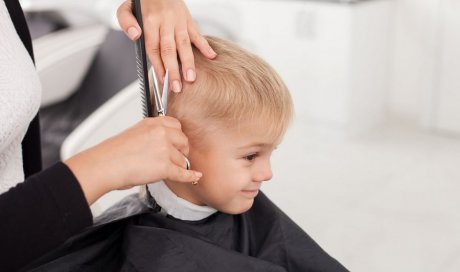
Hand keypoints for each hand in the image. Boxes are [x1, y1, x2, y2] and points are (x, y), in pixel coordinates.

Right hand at [64, 117, 201, 204]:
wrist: (104, 166)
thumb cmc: (113, 153)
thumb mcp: (135, 133)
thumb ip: (152, 134)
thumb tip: (165, 143)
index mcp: (153, 123)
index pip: (177, 126)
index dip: (177, 138)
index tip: (176, 144)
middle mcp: (161, 133)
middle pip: (184, 141)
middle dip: (180, 151)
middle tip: (171, 158)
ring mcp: (164, 149)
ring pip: (182, 160)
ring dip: (175, 166)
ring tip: (157, 169)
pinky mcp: (164, 167)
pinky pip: (183, 173)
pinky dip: (190, 176)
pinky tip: (195, 176)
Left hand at [117, 0, 216, 92]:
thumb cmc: (144, 1)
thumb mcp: (126, 7)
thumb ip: (126, 21)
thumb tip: (135, 36)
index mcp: (150, 20)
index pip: (154, 47)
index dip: (158, 66)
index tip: (161, 80)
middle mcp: (166, 21)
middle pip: (169, 50)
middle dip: (173, 70)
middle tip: (177, 87)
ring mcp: (179, 21)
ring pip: (184, 44)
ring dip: (188, 62)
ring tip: (191, 78)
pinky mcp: (188, 19)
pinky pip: (197, 33)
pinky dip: (205, 45)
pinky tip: (211, 56)